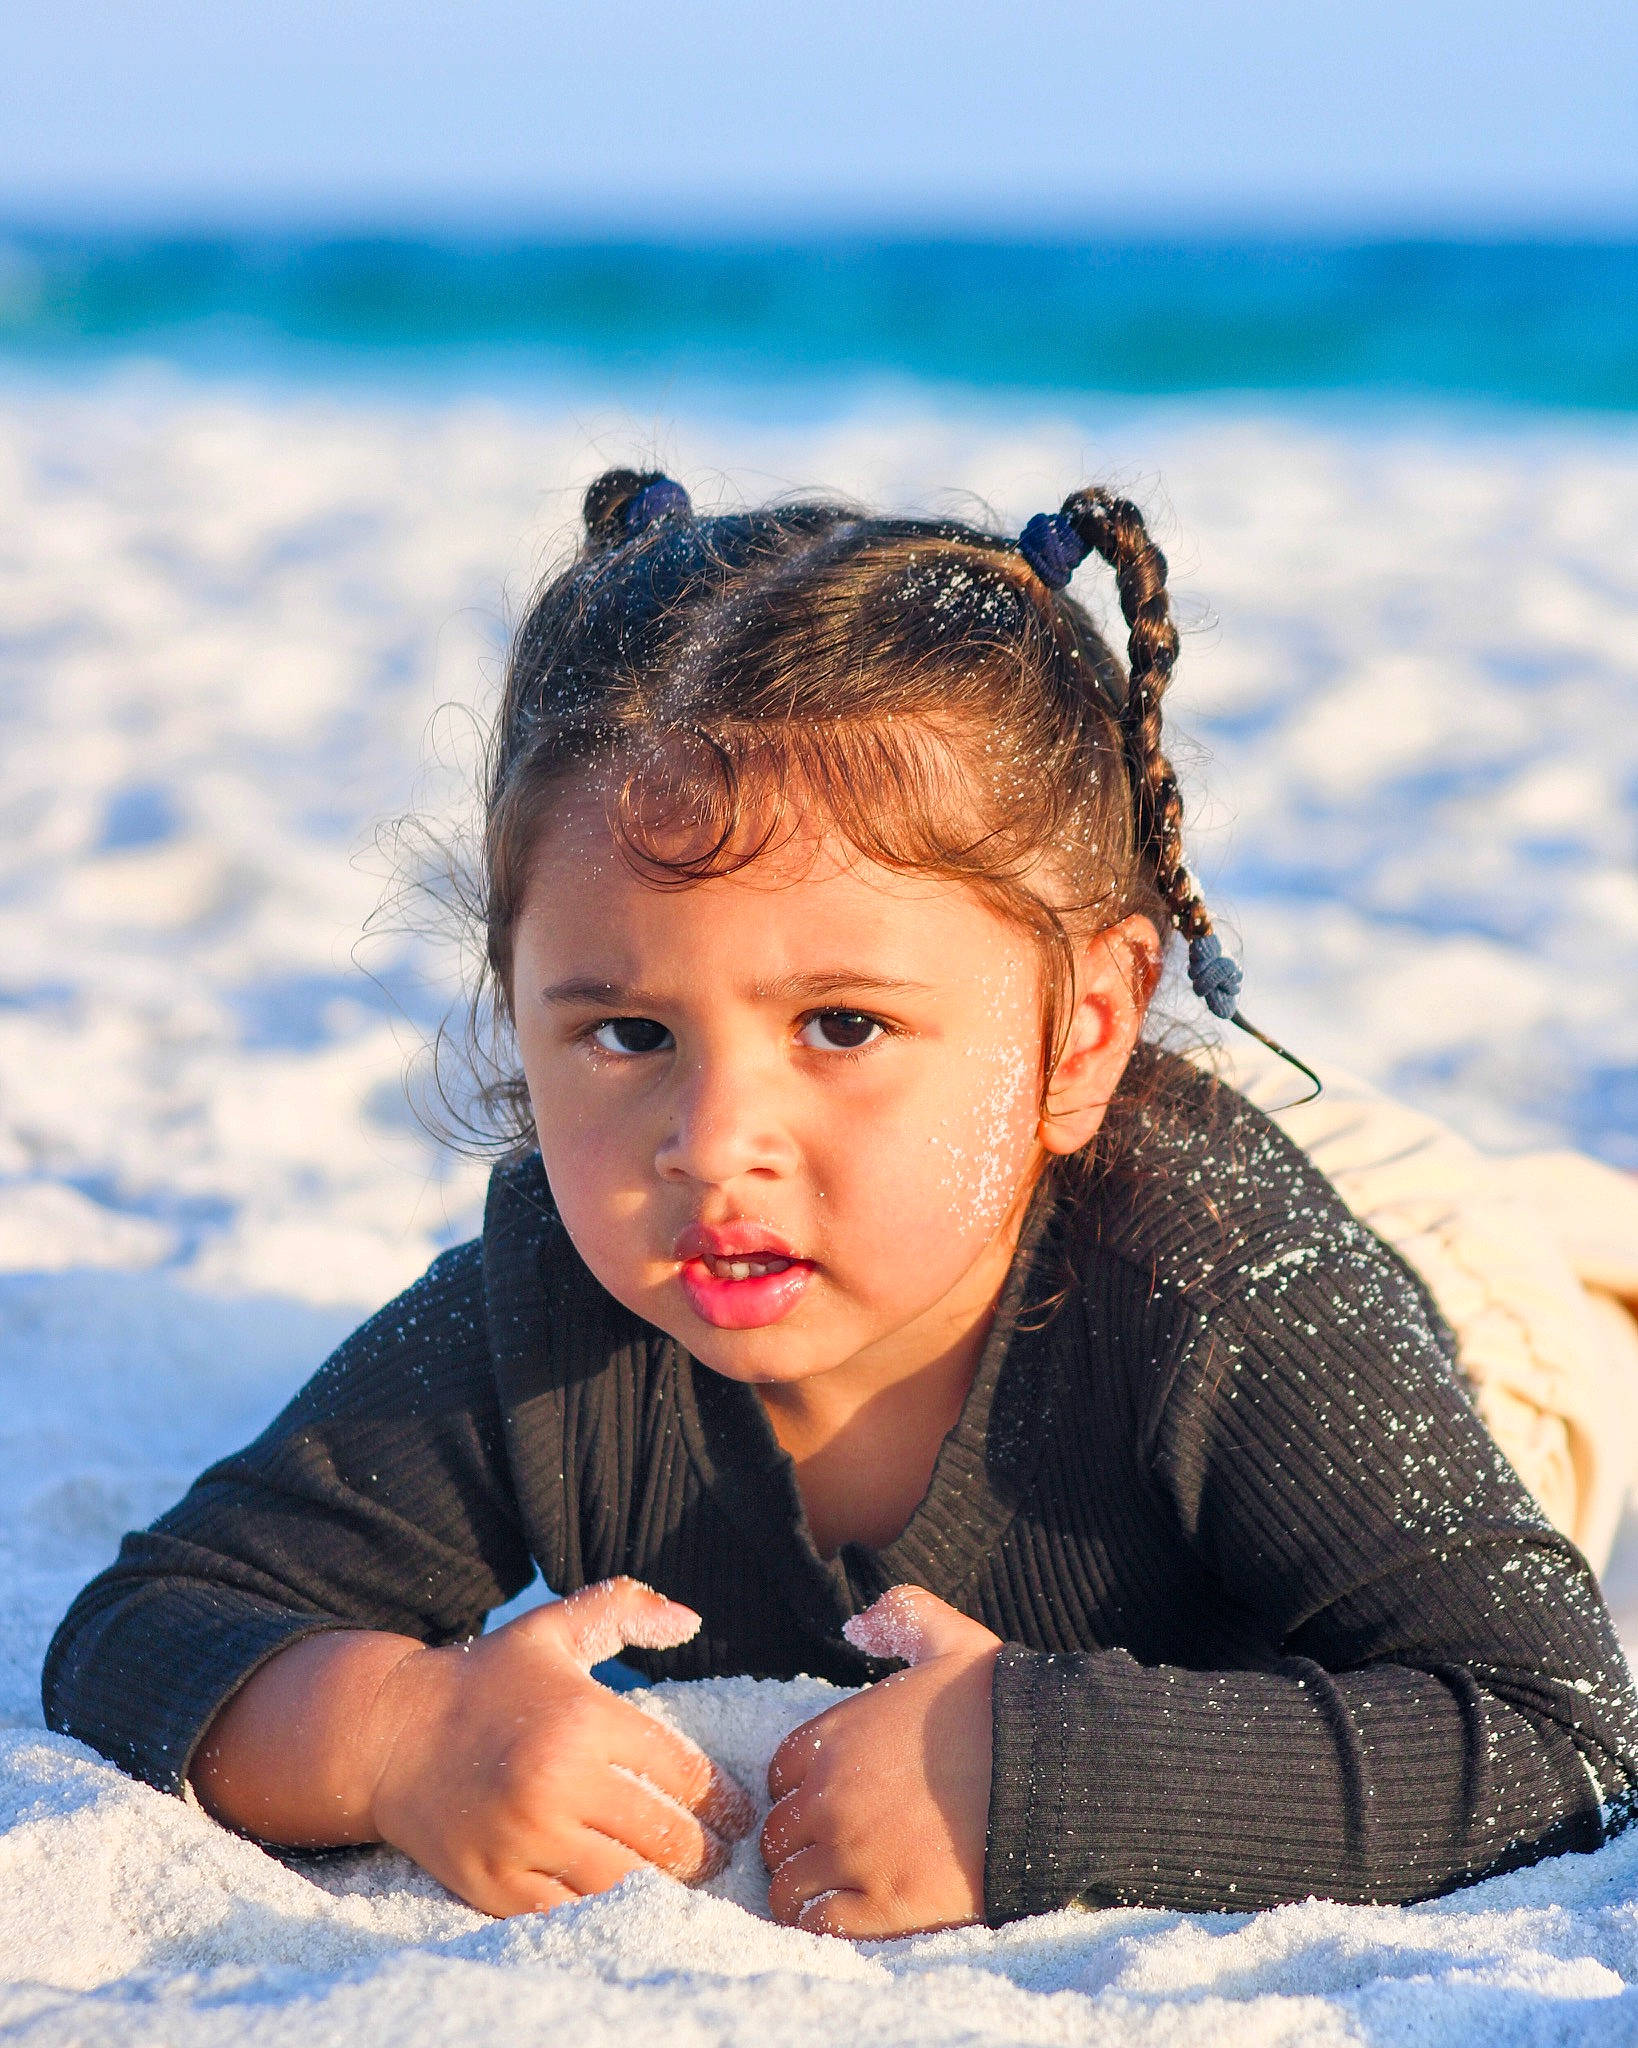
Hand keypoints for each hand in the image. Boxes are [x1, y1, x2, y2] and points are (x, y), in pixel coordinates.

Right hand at [370, 1577, 755, 1915]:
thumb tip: (691, 1620)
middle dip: (706, 1852)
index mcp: (584, 1719)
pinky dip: (605, 1910)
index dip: (724, 1800)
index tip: (739, 1815)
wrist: (387, 1734)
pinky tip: (626, 1899)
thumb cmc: (485, 1678)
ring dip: (665, 1887)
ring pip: (626, 1882)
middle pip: (665, 1836)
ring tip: (684, 1882)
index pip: (683, 1773)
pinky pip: (571, 1912)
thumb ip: (624, 1609)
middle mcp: (558, 1782)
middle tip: (722, 1857)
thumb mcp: (552, 1629)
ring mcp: (523, 1840)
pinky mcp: (493, 1884)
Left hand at [760, 1585, 1001, 1937]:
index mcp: (837, 1736)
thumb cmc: (1002, 1706)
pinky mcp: (887, 1905)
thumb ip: (901, 1616)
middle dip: (799, 1842)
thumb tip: (857, 1624)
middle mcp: (832, 1795)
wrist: (1052, 1773)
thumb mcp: (950, 1639)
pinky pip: (822, 1925)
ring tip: (834, 1891)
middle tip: (832, 1851)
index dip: (801, 1789)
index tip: (828, 1800)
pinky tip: (847, 1916)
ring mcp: (856, 1853)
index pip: (780, 1774)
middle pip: (779, 1833)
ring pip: (790, 1885)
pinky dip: (824, 1924)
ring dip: (804, 1888)